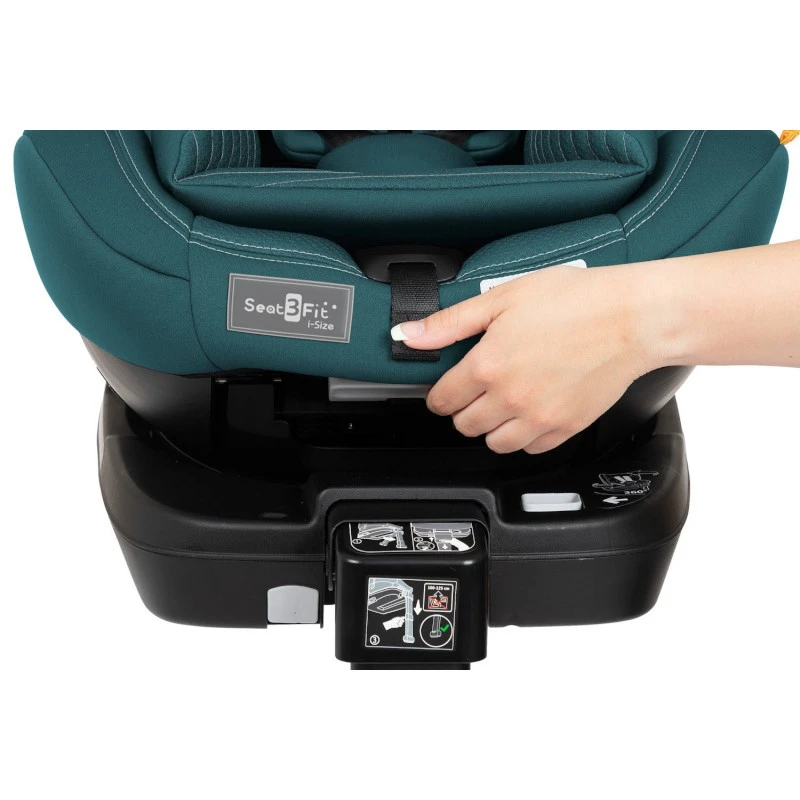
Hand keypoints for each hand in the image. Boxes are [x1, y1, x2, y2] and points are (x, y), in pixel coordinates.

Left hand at [391, 264, 657, 453]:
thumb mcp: (503, 298)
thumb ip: (450, 322)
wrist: (632, 318)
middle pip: (464, 425)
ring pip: (494, 443)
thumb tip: (408, 334)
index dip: (441, 393)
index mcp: (488, 365)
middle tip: (479, 388)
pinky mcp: (566, 428)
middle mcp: (510, 398)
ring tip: (504, 402)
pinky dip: (525, 436)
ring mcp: (539, 417)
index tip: (448, 388)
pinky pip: (531, 448)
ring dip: (491, 427)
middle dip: (464, 408)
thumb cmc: (576, 300)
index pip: (442, 400)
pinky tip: (531, 411)